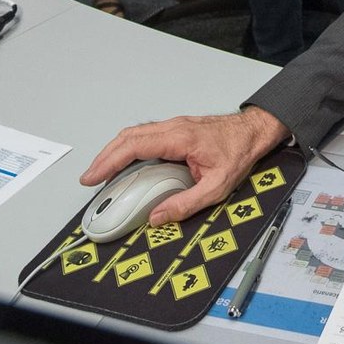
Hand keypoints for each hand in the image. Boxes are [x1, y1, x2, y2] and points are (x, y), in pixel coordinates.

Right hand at [79, 107, 288, 226]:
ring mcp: (173, 126)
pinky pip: (145, 136)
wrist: (254, 131)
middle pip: (127, 137)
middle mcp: (173, 128)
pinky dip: (128, 148)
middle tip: (89, 179)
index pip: (134, 146)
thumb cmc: (239, 152)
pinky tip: (125, 163)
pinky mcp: (176, 130)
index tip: (93, 176)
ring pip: (134, 134)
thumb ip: (187, 203)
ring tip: (102, 174)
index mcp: (180, 138)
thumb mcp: (217, 186)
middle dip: (104, 158)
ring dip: (114, 152)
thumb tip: (158, 217)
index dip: (109, 161)